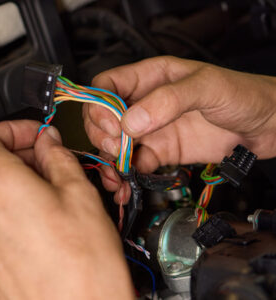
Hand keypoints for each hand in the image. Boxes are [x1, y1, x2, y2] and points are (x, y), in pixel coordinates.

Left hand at [0, 120, 133, 299]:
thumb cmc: (85, 265)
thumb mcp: (80, 194)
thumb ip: (58, 158)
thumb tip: (48, 143)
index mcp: (0, 186)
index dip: (8, 130)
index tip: (32, 136)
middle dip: (20, 159)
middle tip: (50, 165)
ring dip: (16, 187)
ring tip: (51, 199)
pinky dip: (10, 215)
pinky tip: (40, 226)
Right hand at [83, 56, 275, 202]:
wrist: (266, 126)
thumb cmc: (242, 94)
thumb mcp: (206, 87)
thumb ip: (168, 100)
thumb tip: (130, 122)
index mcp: (150, 77)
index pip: (107, 86)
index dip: (100, 105)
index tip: (112, 125)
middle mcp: (145, 103)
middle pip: (104, 117)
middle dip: (103, 135)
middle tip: (117, 149)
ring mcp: (151, 129)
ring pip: (115, 144)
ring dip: (109, 161)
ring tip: (116, 176)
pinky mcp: (161, 152)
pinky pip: (134, 164)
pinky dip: (126, 176)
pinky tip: (125, 186)